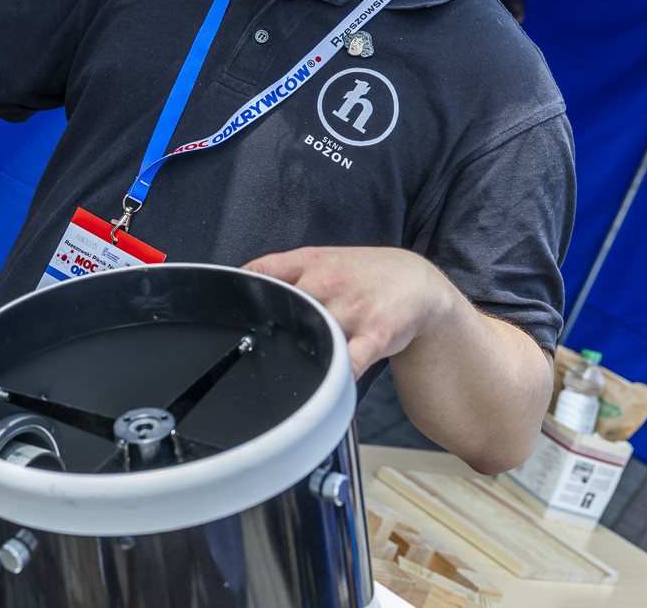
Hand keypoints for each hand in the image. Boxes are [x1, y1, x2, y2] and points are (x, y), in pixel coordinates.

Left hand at [243, 246, 458, 378]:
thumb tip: (238, 285)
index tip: (229, 316)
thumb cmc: (364, 274)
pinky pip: (349, 362)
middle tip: (257, 350)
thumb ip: (281, 271)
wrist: (417, 283)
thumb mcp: (322, 259)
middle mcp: (328, 284)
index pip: (263, 272)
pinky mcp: (375, 336)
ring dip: (300, 355)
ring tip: (289, 372)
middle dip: (269, 331)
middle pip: (283, 309)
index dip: (242, 295)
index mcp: (310, 263)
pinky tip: (323, 387)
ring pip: (313, 336)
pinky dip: (334, 377)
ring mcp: (352, 310)